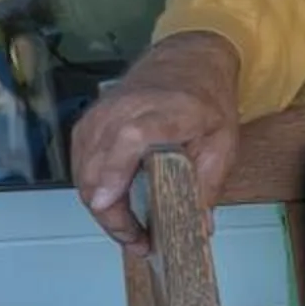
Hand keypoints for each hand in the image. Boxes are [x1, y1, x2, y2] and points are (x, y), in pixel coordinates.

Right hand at [67, 34, 244, 250]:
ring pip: (84, 172)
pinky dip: (94, 190)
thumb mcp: (223, 141)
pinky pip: (80, 165)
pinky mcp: (88, 124)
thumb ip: (208, 183)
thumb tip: (198, 227)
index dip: (113, 172)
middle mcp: (124, 111)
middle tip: (139, 244)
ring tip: (131, 233)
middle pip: (99, 165)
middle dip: (113, 213)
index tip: (106, 203)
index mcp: (166, 111)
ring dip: (102, 208)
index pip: (130, 138)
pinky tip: (117, 207)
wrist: (187, 61)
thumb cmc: (206, 100)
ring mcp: (100, 116)